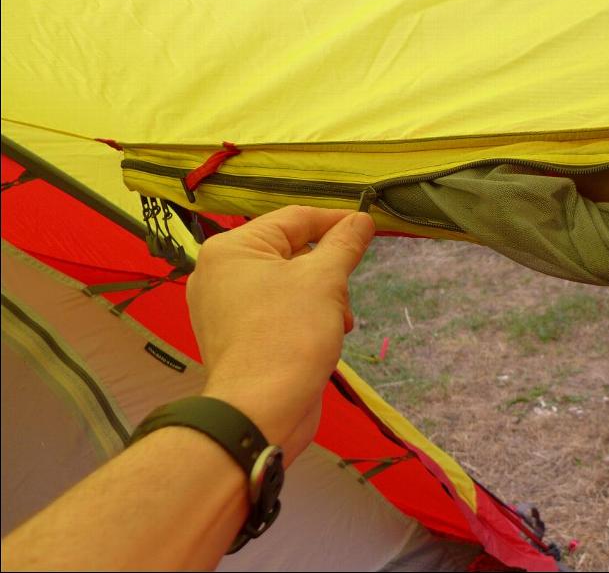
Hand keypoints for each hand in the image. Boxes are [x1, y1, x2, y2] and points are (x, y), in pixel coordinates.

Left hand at [186, 206, 374, 464]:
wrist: (260, 410)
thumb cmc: (289, 334)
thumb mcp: (325, 281)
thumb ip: (344, 244)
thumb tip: (362, 219)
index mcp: (231, 248)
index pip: (294, 219)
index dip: (336, 221)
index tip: (369, 227)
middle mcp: (219, 273)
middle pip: (290, 252)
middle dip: (328, 272)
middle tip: (346, 294)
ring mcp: (223, 308)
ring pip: (287, 284)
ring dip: (322, 298)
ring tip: (339, 323)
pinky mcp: (235, 337)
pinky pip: (276, 310)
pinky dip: (304, 317)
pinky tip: (325, 337)